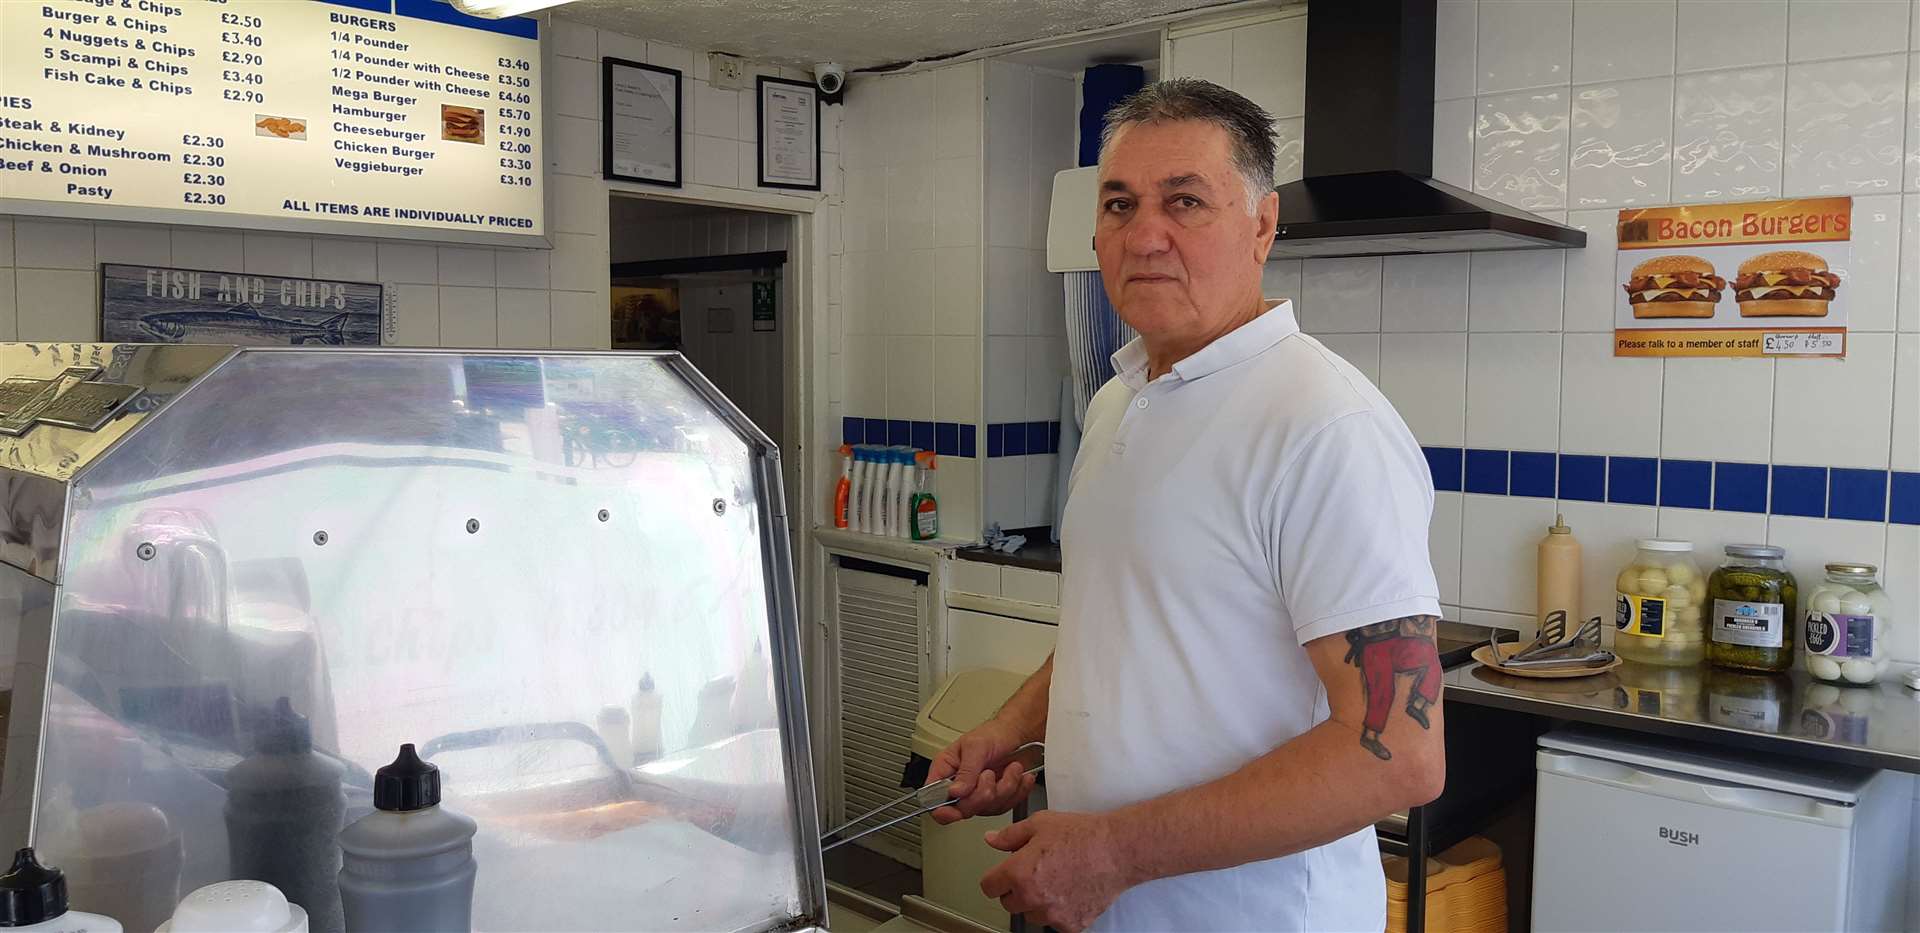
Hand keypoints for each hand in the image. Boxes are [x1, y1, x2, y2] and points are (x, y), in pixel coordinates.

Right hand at [923, 718, 1036, 824]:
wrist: (1016, 735)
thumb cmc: (992, 734)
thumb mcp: (976, 746)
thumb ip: (966, 770)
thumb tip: (954, 791)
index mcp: (945, 771)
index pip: (933, 799)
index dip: (942, 810)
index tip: (954, 810)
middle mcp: (959, 787)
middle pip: (963, 809)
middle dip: (982, 793)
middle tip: (989, 774)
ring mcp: (977, 795)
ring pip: (987, 808)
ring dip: (1005, 787)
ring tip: (1010, 768)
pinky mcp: (995, 800)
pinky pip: (1005, 806)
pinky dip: (1017, 791)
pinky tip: (1019, 776)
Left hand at [980, 810, 1134, 932]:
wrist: (1117, 850)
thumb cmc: (1082, 835)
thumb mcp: (1040, 824)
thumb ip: (1010, 836)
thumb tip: (991, 840)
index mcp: (1018, 873)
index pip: (989, 887)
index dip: (996, 878)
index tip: (1003, 875)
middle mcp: (1033, 898)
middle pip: (1009, 903)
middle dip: (1017, 889)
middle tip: (1035, 873)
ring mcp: (1052, 915)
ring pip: (1032, 915)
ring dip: (1037, 903)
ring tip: (1056, 881)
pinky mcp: (1071, 925)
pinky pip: (1055, 923)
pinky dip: (1060, 912)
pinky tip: (1070, 892)